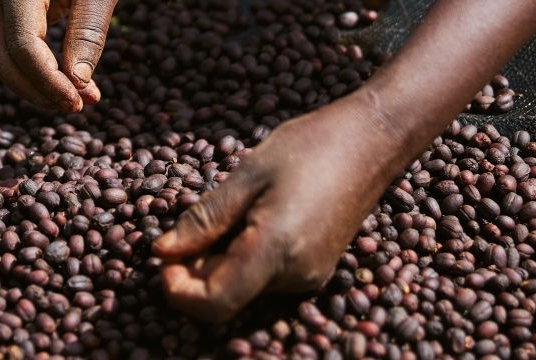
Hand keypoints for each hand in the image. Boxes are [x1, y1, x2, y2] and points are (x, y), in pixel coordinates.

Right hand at [0, 0, 116, 111]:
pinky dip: (35, 67)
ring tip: (73, 97)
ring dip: (34, 83)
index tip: (78, 103)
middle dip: (34, 89)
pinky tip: (64, 79)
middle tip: (73, 107)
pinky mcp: (12, 6)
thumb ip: (88, 34)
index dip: (48, 82)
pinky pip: (12, 43)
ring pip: (1, 54)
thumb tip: (77, 86)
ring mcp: (1, 1)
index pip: (22, 46)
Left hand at [153, 92, 407, 322]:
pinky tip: (242, 221)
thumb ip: (204, 219)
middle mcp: (295, 275)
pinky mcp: (315, 268)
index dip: (177, 290)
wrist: (374, 140)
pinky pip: (263, 277)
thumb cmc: (311, 146)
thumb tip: (163, 252)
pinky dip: (240, 258)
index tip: (161, 257)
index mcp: (276, 250)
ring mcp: (309, 275)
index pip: (213, 303)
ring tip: (220, 216)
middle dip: (192, 273)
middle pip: (225, 298)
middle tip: (181, 232)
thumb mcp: (246, 175)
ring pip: (242, 288)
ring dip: (216, 263)